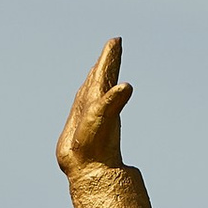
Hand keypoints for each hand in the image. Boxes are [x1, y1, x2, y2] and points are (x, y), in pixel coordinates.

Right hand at [58, 36, 132, 176]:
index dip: (111, 57)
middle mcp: (96, 102)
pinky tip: (94, 93)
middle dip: (107, 60)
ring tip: (103, 60)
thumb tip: (126, 87)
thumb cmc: (97, 144)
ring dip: (98, 74)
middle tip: (114, 44)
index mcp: (103, 97)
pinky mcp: (81, 122)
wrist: (88, 167)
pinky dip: (92, 96)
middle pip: (102, 76)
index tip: (117, 41)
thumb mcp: (105, 117)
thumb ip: (113, 100)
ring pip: (94, 88)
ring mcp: (88, 112)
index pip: (107, 72)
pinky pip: (88, 105)